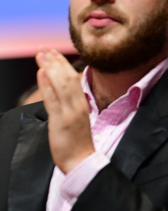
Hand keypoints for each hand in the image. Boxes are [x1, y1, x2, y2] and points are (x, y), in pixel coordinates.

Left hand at [36, 48, 93, 173]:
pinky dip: (47, 84)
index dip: (63, 64)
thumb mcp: (77, 120)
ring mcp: (70, 113)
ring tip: (41, 55)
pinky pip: (53, 100)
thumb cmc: (78, 143)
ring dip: (50, 68)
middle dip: (55, 62)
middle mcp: (78, 105)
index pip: (73, 79)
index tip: (53, 53)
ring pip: (61, 85)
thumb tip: (60, 93)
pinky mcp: (60, 121)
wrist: (81, 161)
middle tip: (44, 49)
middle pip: (67, 78)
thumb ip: (70, 105)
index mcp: (83, 105)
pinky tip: (42, 73)